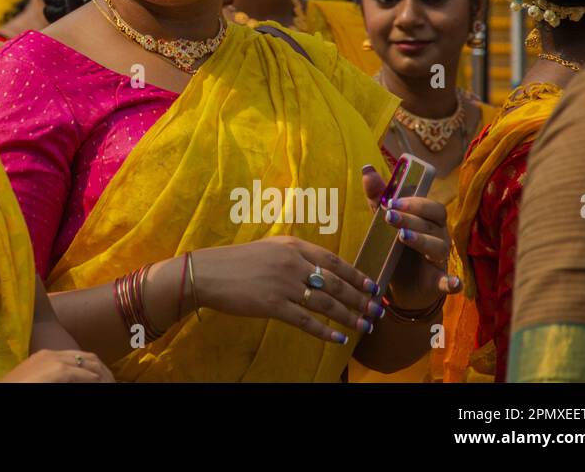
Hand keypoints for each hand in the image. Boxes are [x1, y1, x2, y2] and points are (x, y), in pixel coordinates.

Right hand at [0, 349, 114, 382]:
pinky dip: (95, 380)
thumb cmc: (15, 385)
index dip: (92, 368)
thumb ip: (51, 378)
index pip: (77, 357)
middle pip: (87, 358)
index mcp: (46, 355)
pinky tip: (101, 384)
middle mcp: (52, 354)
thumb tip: (65, 380)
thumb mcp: (35, 379)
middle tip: (110, 381)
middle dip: (101, 369)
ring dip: (101, 375)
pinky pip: (85, 375)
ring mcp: (55, 360)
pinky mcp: (59, 371)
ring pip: (89, 364)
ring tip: (109, 383)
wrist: (0, 389)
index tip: (101, 378)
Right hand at [191, 237, 381, 344]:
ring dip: (349, 316)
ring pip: (326, 303)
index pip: (333, 260)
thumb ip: (294, 256)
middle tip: (376, 311)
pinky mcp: (273, 305)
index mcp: (292, 245)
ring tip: (365, 326)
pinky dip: (325, 331)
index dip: (355, 274)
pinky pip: (306, 321)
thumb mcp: (269, 249)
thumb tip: (321, 269)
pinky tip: (338, 339)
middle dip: (359, 299)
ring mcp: (283, 284)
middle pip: (334, 283)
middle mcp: (291, 262)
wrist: (208, 273)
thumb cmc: (237, 261)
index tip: (372, 286)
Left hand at [361, 166, 462, 306]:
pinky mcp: (439, 282)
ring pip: (439, 246)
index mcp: (428, 221)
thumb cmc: (396, 247)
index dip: (415, 202)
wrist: (402, 285)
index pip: (431, 206)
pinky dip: (453, 282)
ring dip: (422, 240)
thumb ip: (378, 197)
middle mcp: (439, 237)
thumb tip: (366, 168)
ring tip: (403, 237)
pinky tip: (452, 283)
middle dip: (412, 218)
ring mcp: (440, 259)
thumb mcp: (384, 222)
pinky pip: (450, 281)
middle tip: (389, 217)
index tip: (392, 201)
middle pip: (434, 223)